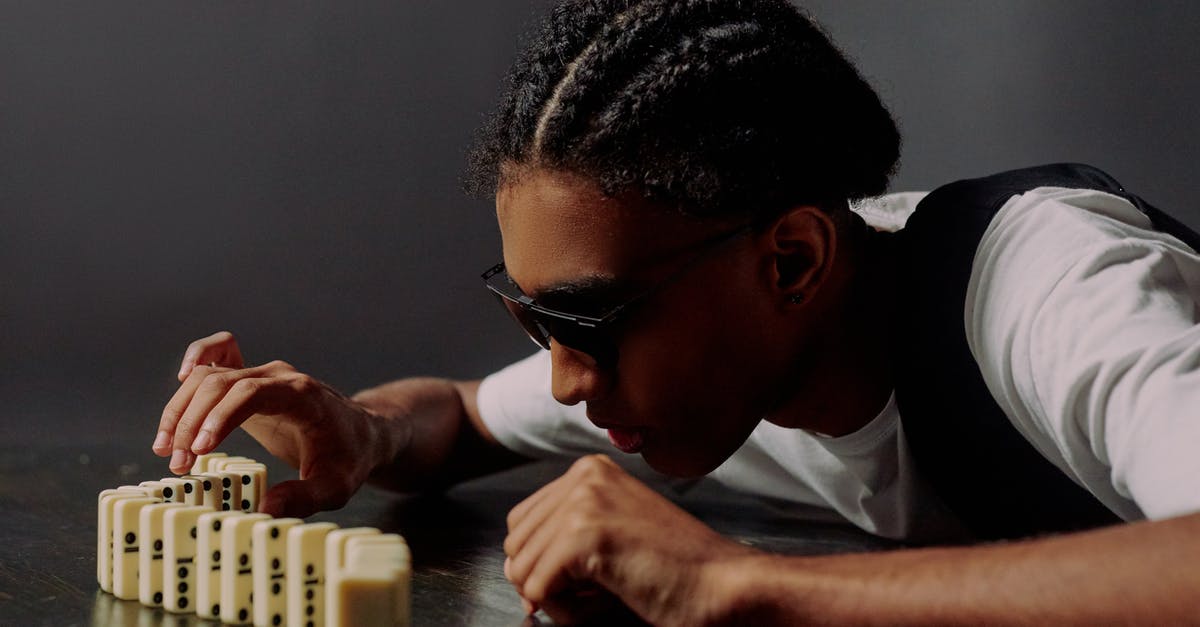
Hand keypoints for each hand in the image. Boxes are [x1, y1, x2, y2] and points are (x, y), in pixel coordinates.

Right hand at [152, 331, 384, 517]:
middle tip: (177, 464)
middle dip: (191, 422)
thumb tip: (265, 510)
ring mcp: (265, 374)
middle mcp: (280, 377)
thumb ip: (303, 498)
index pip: (252, 394)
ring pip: (210, 375)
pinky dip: (198, 358)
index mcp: (302, 396)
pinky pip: (221, 354)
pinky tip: (181, 380)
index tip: (199, 451)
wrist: (361, 433)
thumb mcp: (336, 487)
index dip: (220, 417)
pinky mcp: (253, 381)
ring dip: (182, 408)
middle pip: (222, 383)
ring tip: (168, 449)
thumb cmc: (349, 458)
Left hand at [503, 455, 758, 624]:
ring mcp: (584, 502)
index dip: (543, 562)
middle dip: (547, 580)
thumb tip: (511, 571)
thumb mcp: (612, 537)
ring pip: (521, 569)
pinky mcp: (586, 536)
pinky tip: (605, 602)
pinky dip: (565, 612)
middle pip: (514, 545)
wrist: (724, 585)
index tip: (586, 578)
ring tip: (603, 596)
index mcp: (590, 471)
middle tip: (597, 591)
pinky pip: (538, 589)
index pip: (522, 522)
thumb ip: (559, 543)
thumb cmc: (676, 571)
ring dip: (557, 598)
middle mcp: (584, 476)